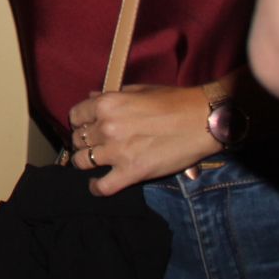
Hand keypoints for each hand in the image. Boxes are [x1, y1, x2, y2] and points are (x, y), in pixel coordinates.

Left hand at [68, 84, 213, 194]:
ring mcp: (117, 152)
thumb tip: (91, 96)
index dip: (79, 122)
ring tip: (94, 163)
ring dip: (86, 163)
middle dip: (83, 142)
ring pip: (82, 162)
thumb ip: (111, 95)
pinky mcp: (132, 173)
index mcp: (107, 104)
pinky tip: (97, 185)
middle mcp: (107, 127)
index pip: (75, 116)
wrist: (203, 121)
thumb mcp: (139, 90)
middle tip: (94, 145)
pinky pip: (102, 187)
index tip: (86, 127)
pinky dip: (96, 188)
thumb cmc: (174, 102)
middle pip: (78, 140)